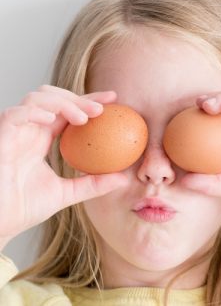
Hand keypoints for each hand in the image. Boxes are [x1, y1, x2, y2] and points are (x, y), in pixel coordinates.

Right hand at [0, 85, 127, 242]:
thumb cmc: (23, 209)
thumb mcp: (66, 193)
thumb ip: (93, 184)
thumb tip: (123, 178)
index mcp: (42, 139)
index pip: (68, 111)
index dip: (89, 101)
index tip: (113, 100)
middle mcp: (29, 130)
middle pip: (54, 97)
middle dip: (79, 98)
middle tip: (102, 108)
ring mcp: (14, 131)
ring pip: (37, 98)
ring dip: (62, 102)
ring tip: (83, 118)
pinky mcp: (0, 136)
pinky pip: (15, 114)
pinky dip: (35, 111)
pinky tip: (52, 118)